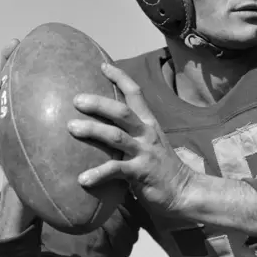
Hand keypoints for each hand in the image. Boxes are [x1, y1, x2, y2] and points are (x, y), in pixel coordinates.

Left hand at [67, 63, 194, 215]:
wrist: (184, 190)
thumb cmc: (161, 168)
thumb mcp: (150, 144)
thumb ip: (131, 134)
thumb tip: (105, 128)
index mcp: (149, 123)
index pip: (136, 93)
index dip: (120, 78)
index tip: (103, 66)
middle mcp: (147, 133)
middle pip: (122, 111)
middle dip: (98, 103)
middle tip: (76, 99)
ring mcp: (144, 152)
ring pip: (115, 136)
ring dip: (92, 130)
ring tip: (71, 127)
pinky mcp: (141, 172)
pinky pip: (115, 171)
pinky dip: (97, 174)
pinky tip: (81, 179)